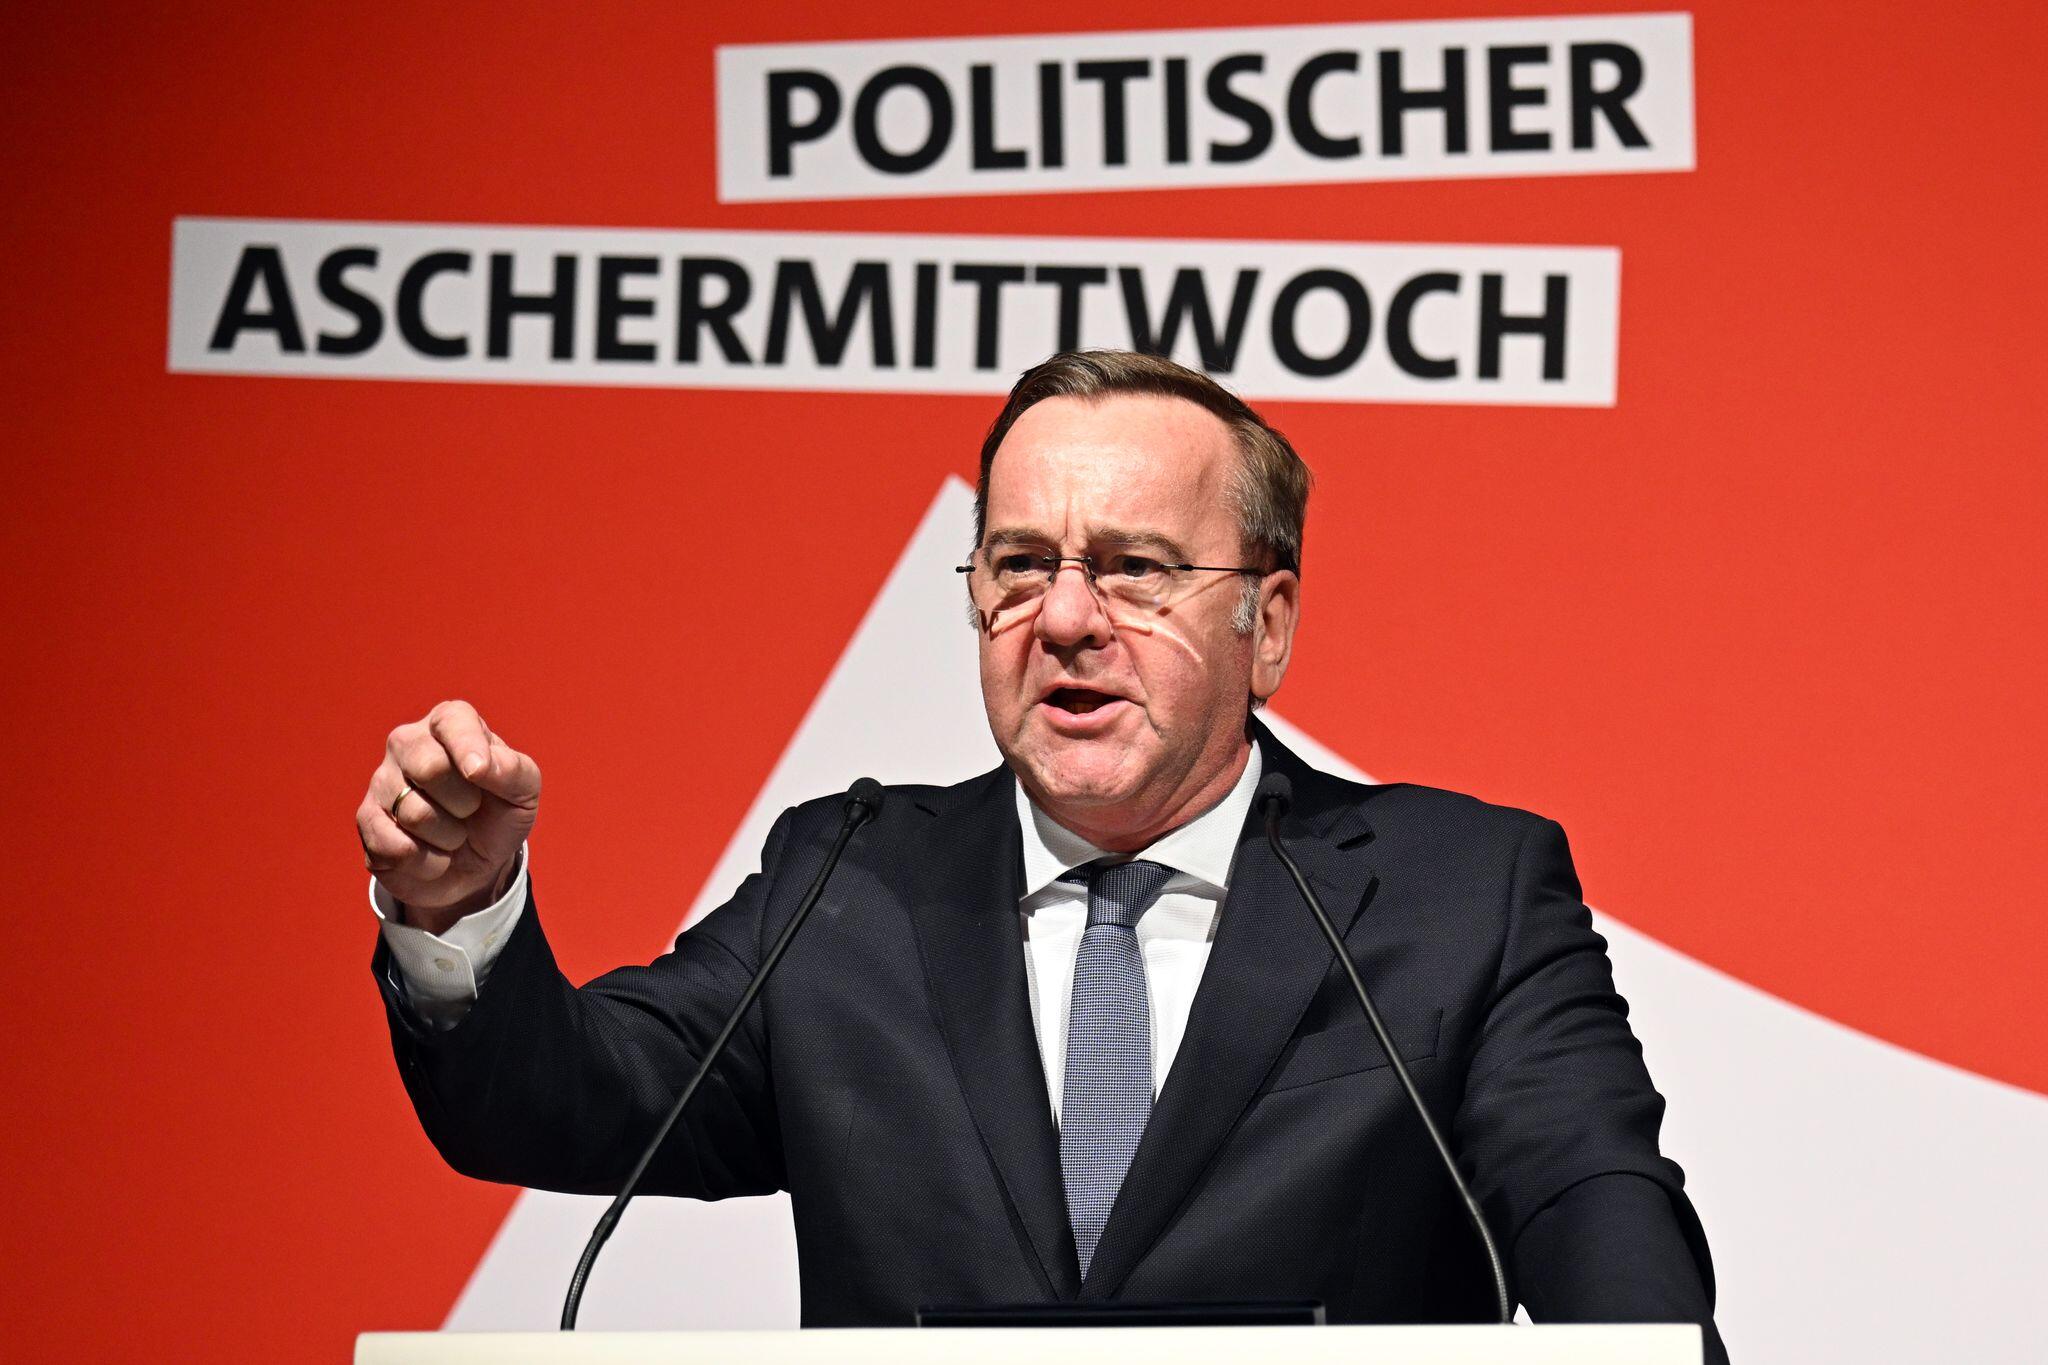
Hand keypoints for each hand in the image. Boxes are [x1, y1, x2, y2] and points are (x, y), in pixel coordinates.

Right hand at [356, 700, 541, 932]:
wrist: (476, 866)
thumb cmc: (498, 815)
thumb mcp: (523, 792)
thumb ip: (513, 770)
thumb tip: (480, 765)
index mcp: (449, 724)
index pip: (453, 722)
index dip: (468, 748)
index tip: (478, 773)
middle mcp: (408, 743)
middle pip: (429, 768)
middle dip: (464, 803)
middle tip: (471, 810)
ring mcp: (381, 781)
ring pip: (414, 813)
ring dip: (448, 837)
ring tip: (453, 833)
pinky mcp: (367, 822)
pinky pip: (396, 846)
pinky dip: (428, 862)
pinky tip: (432, 854)